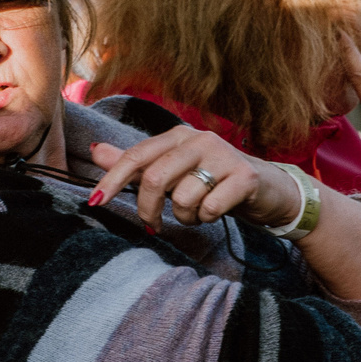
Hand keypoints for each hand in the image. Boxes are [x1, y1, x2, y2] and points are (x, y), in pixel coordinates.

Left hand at [85, 126, 300, 230]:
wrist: (267, 190)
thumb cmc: (212, 181)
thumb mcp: (172, 171)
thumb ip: (135, 163)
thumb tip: (95, 151)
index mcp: (177, 136)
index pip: (136, 156)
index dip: (111, 180)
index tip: (94, 203)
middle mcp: (199, 139)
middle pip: (154, 178)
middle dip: (148, 209)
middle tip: (153, 225)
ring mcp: (223, 155)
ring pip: (183, 197)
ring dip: (184, 217)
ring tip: (197, 213)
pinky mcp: (245, 176)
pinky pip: (210, 208)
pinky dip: (207, 218)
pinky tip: (216, 212)